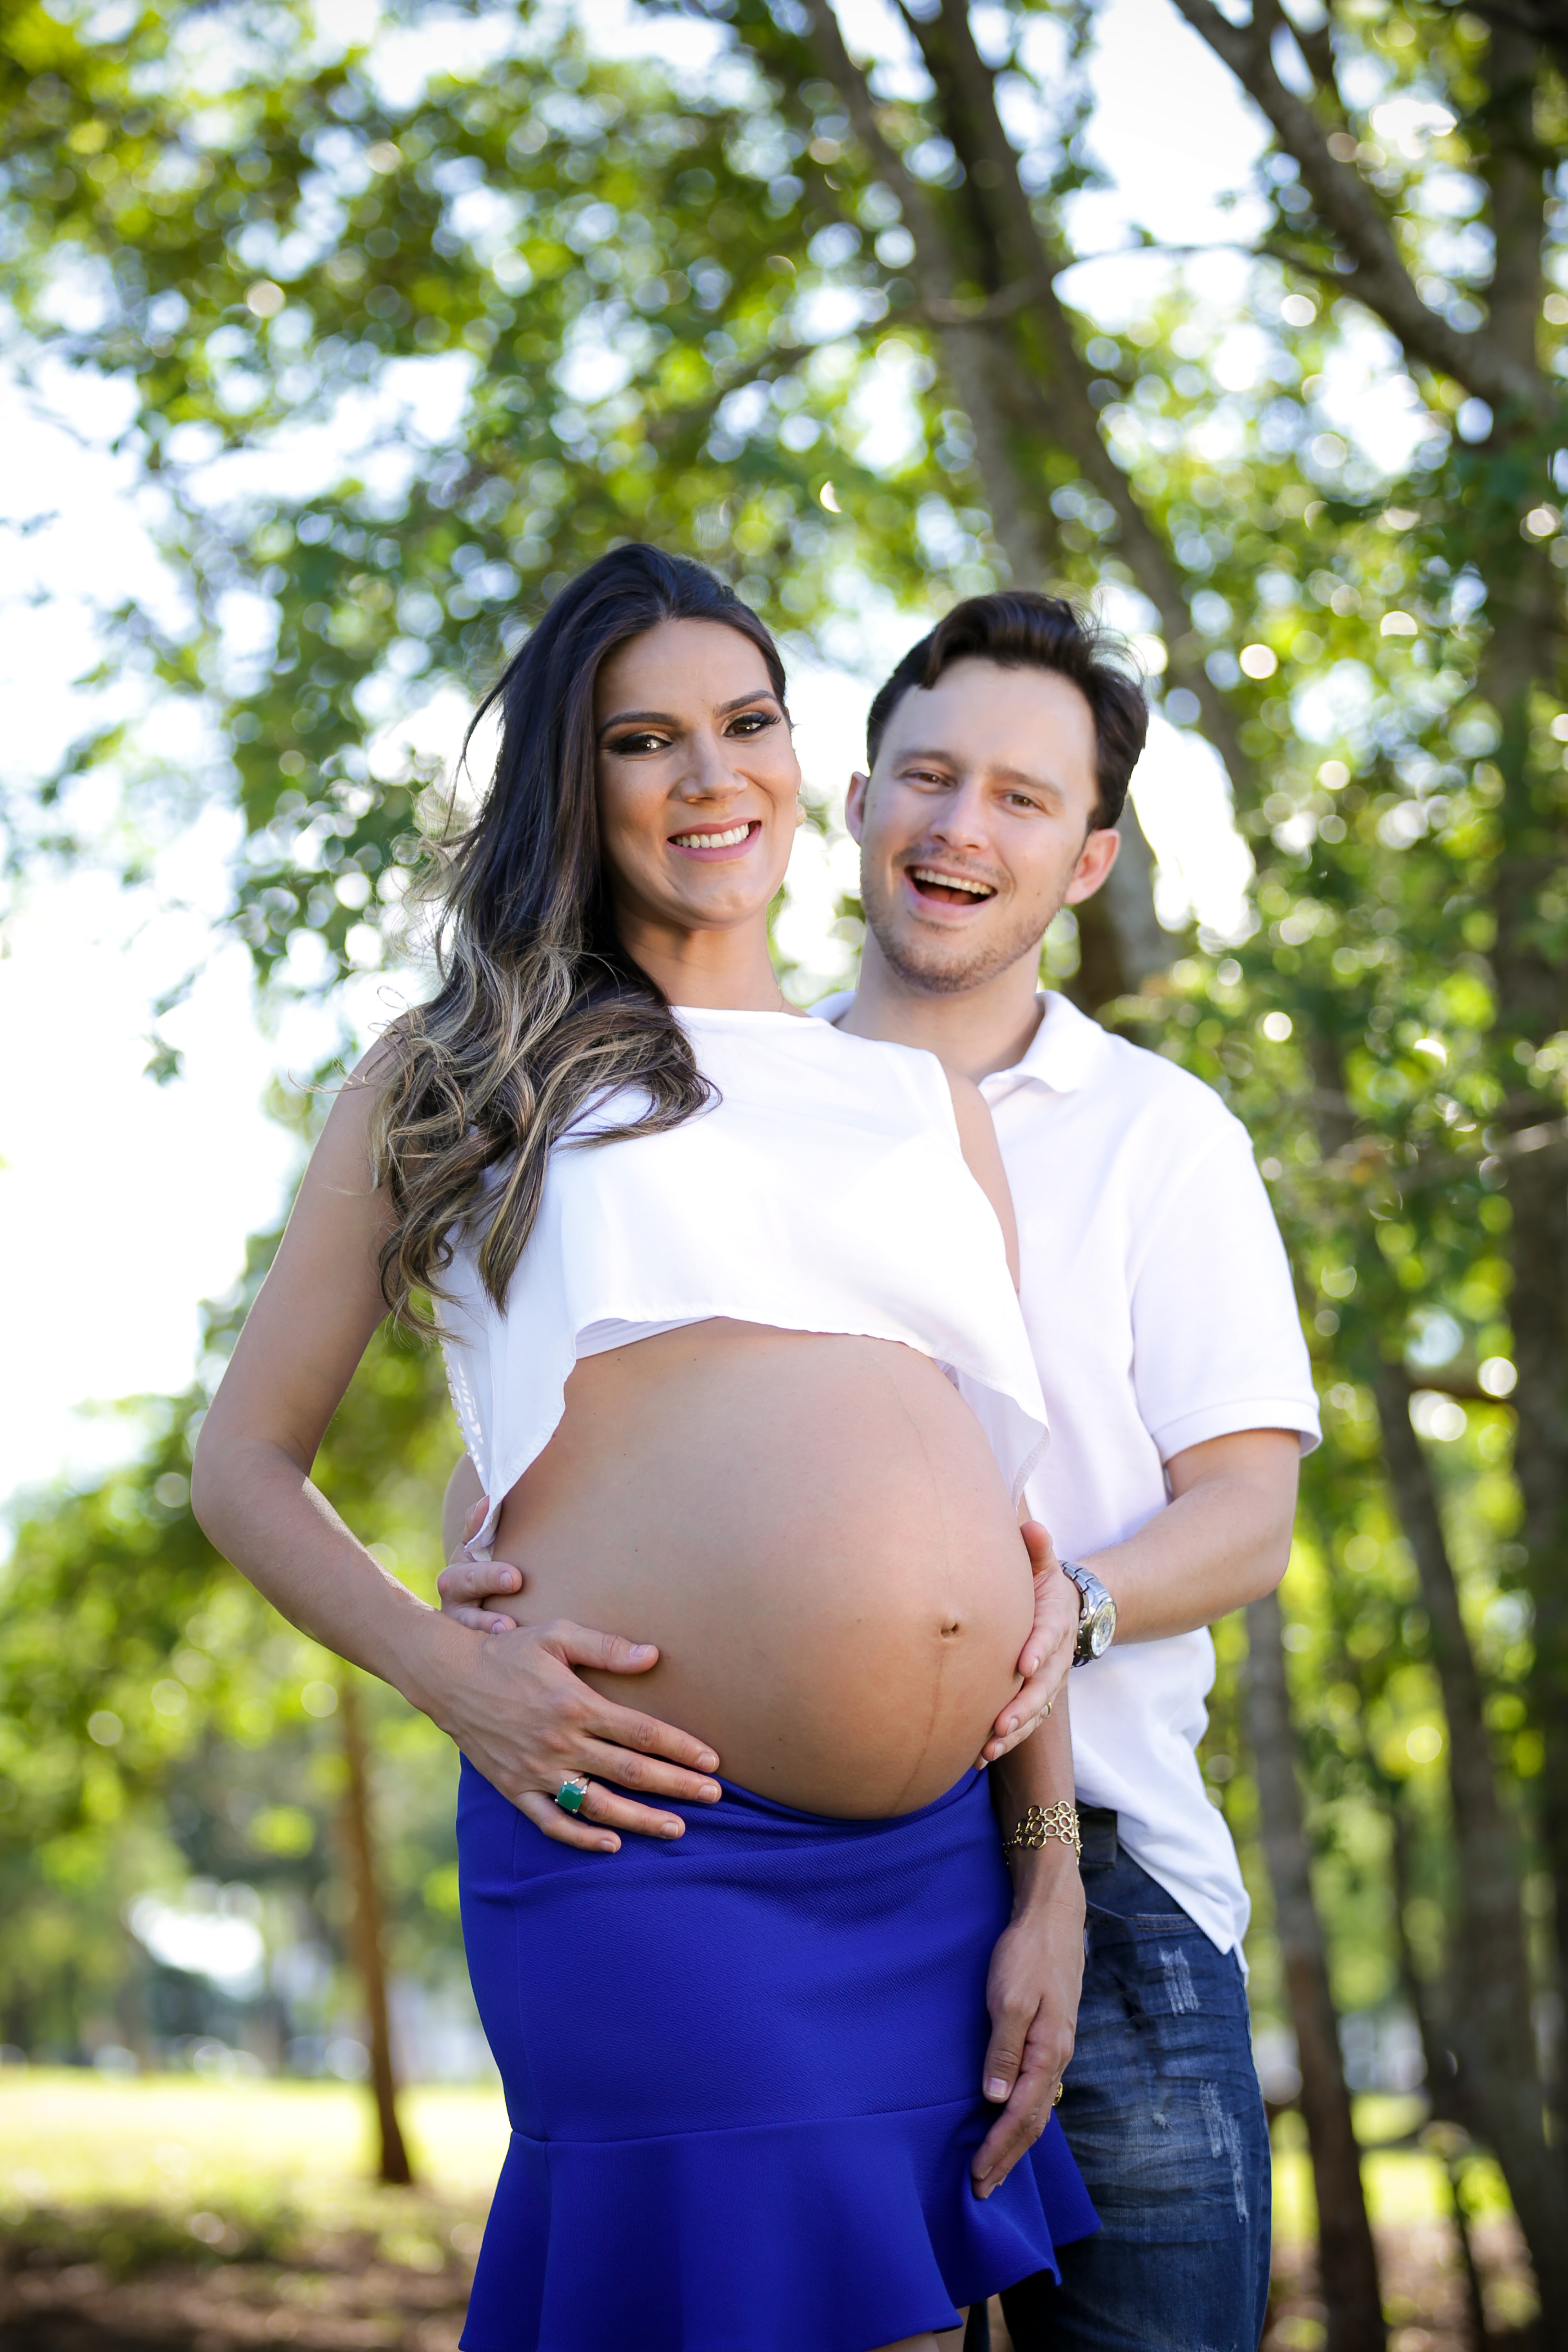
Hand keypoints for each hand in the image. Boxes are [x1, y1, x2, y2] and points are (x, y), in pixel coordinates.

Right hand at [432, 1496, 722, 1851]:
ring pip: (598, 1804)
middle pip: (631, 1771)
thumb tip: (654, 1657)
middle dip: (678, 1786)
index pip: (642, 1732)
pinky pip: (552, 1822)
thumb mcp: (556, 1635)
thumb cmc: (507, 1650)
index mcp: (575, 1704)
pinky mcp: (515, 1789)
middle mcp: (560, 1742)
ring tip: (677, 1828)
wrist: (447, 1677)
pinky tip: (612, 1843)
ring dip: (641, 1819)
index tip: (712, 1761)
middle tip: (715, 1797)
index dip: (681, 1748)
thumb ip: (607, 1648)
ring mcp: (537, 1770)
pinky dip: (582, 1837)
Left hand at [971, 1857, 1085, 2197]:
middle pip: (1034, 2120)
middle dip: (1008, 2156)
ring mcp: (1056, 2047)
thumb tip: (996, 2099)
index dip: (1000, 2147)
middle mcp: (1057, 2056)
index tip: (978, 2175)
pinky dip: (1022, 2114)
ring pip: (1038, 2106)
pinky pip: (1038, 2087)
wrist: (1052, 1916)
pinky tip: (1009, 2117)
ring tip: (994, 2166)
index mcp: (1049, 2051)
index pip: (1023, 2114)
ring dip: (1015, 2140)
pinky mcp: (1050, 2036)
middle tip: (982, 2189)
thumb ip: (1003, 2049)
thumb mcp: (1008, 1998)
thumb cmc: (1027, 1953)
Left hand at [978, 1521, 1078, 1764]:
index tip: (1023, 1664)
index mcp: (1056, 1619)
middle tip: (999, 1722)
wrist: (1065, 1609)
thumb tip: (1031, 1526)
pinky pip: (1026, 1723)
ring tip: (988, 1749)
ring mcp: (1048, 1680)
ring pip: (1036, 1711)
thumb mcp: (1044, 1563)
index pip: (1050, 1635)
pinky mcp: (1036, 1697)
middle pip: (1044, 1685)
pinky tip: (980, 1757)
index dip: (1039, 1649)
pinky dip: (1007, 1741)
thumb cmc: (1040, 1583)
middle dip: (1023, 1705)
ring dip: (1014, 1731)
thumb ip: (1037, 1548)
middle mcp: (1056, 1656)